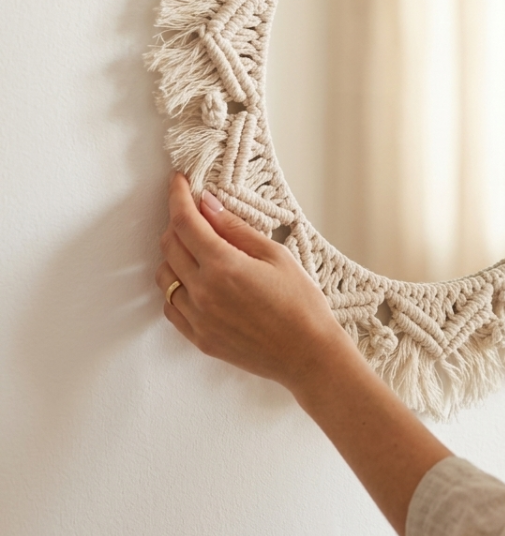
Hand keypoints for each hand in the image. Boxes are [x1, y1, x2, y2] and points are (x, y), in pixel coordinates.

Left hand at [156, 174, 344, 394]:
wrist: (308, 354)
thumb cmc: (301, 303)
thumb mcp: (275, 255)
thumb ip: (236, 229)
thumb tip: (209, 204)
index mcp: (223, 267)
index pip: (185, 222)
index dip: (177, 196)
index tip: (178, 182)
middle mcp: (203, 292)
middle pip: (170, 245)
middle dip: (178, 222)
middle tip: (197, 214)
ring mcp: (198, 318)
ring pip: (165, 276)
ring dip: (174, 255)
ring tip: (199, 249)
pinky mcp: (199, 338)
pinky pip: (171, 306)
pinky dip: (176, 286)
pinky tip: (197, 281)